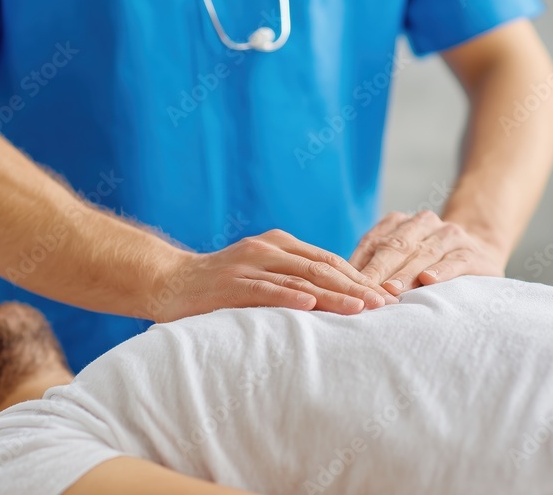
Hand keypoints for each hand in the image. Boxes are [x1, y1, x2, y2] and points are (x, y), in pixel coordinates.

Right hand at [147, 229, 398, 322]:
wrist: (168, 280)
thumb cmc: (219, 285)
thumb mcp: (259, 273)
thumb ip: (290, 279)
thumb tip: (332, 300)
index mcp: (279, 244)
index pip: (328, 260)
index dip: (358, 277)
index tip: (385, 295)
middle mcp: (268, 249)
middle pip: (322, 267)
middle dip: (356, 287)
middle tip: (384, 305)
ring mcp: (249, 264)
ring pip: (300, 279)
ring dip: (333, 295)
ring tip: (361, 309)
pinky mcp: (231, 283)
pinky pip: (264, 290)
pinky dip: (289, 297)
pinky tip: (310, 305)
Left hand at [349, 210, 506, 295]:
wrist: (479, 252)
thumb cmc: (428, 263)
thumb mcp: (401, 259)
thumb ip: (375, 266)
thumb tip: (338, 287)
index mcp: (400, 223)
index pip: (374, 242)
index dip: (360, 263)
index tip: (345, 284)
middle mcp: (423, 223)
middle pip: (396, 246)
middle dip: (379, 270)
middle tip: (365, 290)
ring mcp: (449, 235)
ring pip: (423, 253)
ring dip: (406, 273)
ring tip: (392, 290)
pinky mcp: (472, 252)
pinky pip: (455, 260)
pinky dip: (442, 270)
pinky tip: (430, 280)